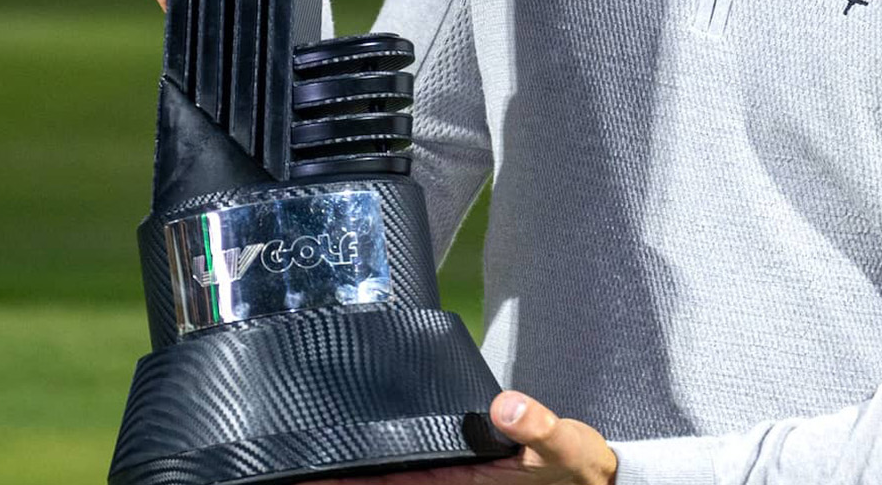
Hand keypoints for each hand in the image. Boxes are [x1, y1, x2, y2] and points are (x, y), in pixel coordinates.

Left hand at [329, 391, 616, 483]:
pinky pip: (411, 463)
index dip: (349, 476)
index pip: (391, 481)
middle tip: (288, 461)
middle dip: (338, 474)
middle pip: (380, 480)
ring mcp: (451, 476)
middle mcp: (447, 483)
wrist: (593, 479)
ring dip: (355, 469)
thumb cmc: (576, 468)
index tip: (308, 467)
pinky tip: (361, 444)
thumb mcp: (564, 446)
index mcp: (460, 483)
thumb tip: (507, 405)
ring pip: (391, 473)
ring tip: (306, 456)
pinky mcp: (459, 466)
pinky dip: (384, 457)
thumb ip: (537, 426)